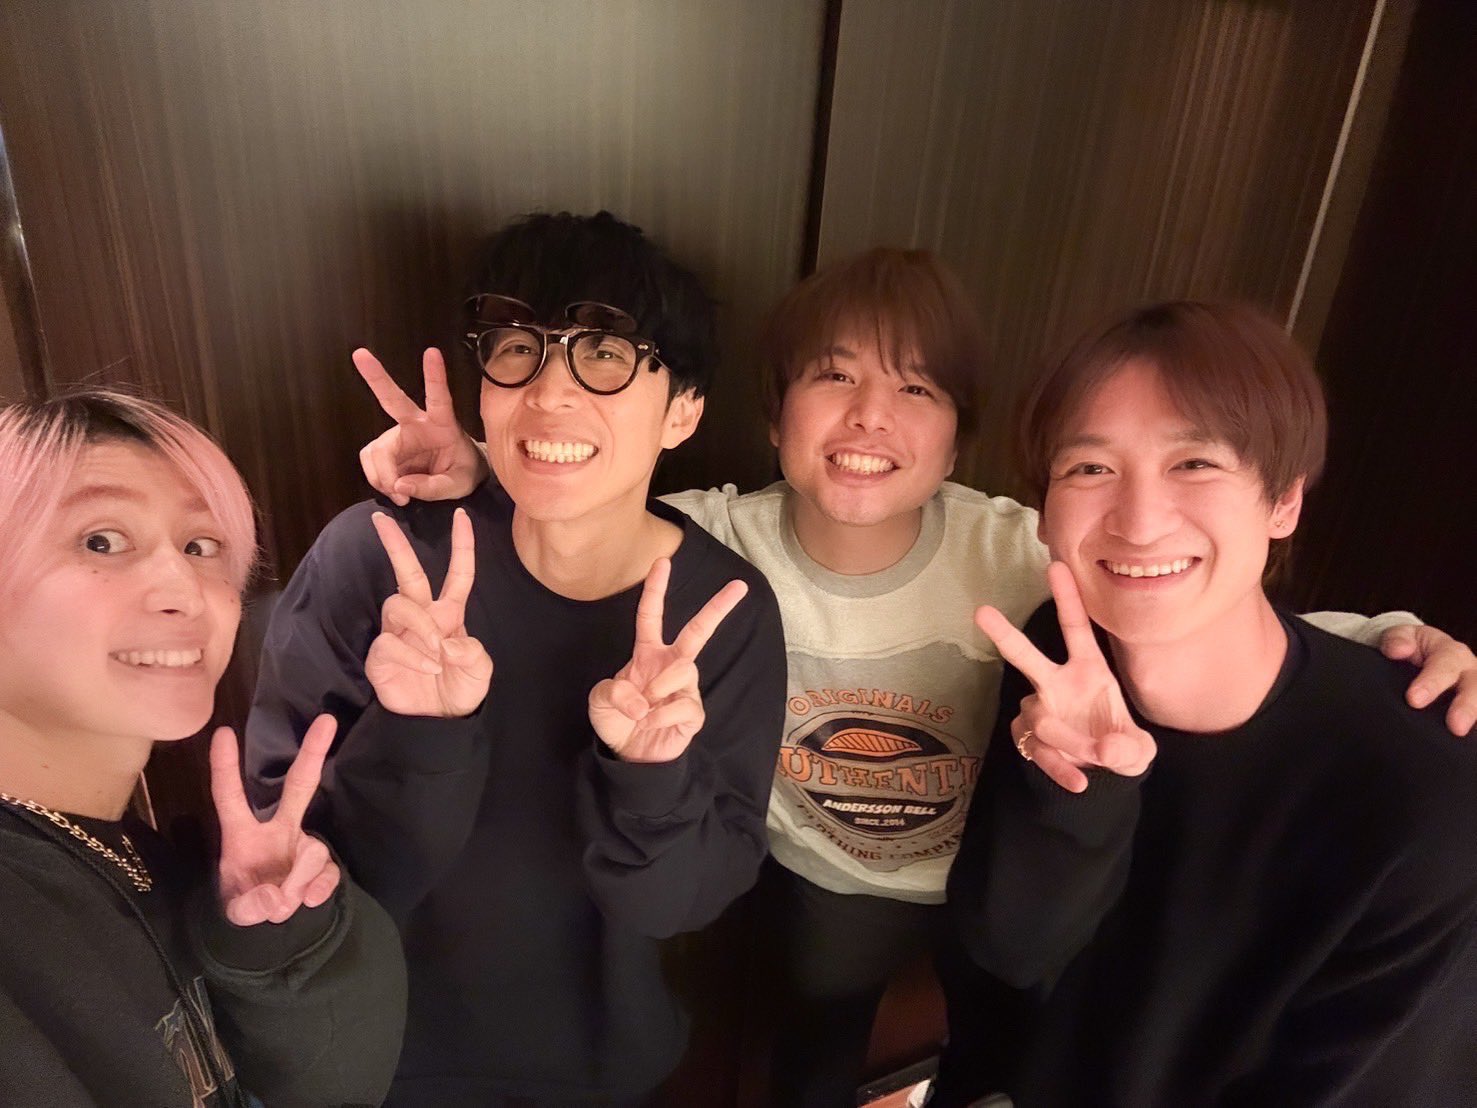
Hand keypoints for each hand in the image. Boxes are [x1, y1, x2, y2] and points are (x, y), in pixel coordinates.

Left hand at [211, 716, 339, 925]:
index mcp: (243, 834)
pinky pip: (330, 871)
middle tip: (327, 719)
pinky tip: (311, 901)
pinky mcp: (323, 866)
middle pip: (299, 786)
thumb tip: (276, 897)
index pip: (230, 798)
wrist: (270, 931)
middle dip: (312, 752)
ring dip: (299, 882)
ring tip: (284, 905)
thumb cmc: (243, 904)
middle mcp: (277, 830)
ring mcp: (303, 845)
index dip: (225, 767)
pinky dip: (320, 888)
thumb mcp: (233, 912)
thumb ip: (248, 906)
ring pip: (313, 851)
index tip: (223, 732)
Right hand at [354, 347, 486, 504]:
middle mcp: (416, 423)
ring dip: (382, 477)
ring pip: (376, 452)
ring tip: (400, 494)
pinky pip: (372, 465)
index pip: (439, 398)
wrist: (460, 475)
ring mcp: (398, 435)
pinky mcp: (387, 449)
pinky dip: (379, 481)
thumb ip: (432, 487)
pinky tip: (393, 489)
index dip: (435, 377)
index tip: (432, 353)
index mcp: (443, 423)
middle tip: (359, 354)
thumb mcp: (458, 484)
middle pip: (392, 400)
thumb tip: (401, 486)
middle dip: (376, 377)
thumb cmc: (464, 471)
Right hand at [366, 507, 492, 716]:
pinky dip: (411, 653)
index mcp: (449, 614)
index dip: (462, 546)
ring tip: (435, 650)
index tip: (461, 515)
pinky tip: (427, 666)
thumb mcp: (480, 670)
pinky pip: (390, 641)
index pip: (457, 574)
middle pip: (408, 573)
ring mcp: (398, 633)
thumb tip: (448, 640)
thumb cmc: (460, 689)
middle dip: (395, 545)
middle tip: (381, 519)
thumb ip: (472, 652)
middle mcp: (421, 617)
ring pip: (398, 605)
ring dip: (420, 625)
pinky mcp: (380, 653)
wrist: (438, 723)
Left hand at [588, 558, 747, 763]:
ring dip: (657, 688)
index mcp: (648, 654)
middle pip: (698, 631)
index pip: (651, 615)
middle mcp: (671, 665)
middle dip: (718, 608)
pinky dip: (660, 715)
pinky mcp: (694, 713)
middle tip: (739, 585)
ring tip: (643, 708)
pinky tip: (652, 722)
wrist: (630, 756)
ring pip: (683, 669)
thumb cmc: (617, 720)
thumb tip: (642, 695)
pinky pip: (682, 705)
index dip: (655, 589)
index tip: (662, 561)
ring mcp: (686, 688)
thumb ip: (614, 691)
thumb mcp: (600, 701)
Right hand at [975, 562, 1155, 792]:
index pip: (1076, 629)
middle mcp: (1058, 684)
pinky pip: (1036, 749)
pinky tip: (1078, 782)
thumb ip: (1128, 747)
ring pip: (1040, 717)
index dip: (1067, 599)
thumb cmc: (1121, 746)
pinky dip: (1057, 767)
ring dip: (1066, 740)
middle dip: (1005, 635)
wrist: (1103, 776)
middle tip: (982, 612)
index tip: (1056, 566)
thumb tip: (1104, 747)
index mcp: (1089, 670)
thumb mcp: (1138, 749)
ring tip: (1091, 760)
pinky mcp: (1030, 737)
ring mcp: (1040, 710)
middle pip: (1027, 656)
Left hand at [1381, 623, 1475, 735]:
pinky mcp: (1473, 709)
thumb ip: (1396, 640)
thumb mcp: (1402, 637)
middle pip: (1475, 687)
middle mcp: (1469, 673)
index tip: (1414, 700)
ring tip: (1465, 736)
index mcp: (1451, 653)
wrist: (1421, 656)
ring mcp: (1475, 692)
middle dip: (1467, 706)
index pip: (1445, 666)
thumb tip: (1397, 650)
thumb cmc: (1412, 647)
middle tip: (1456, 726)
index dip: (1431, 683)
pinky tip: (1470, 743)